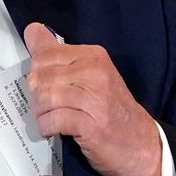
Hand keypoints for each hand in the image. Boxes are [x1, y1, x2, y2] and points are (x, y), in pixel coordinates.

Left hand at [23, 22, 162, 175]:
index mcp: (94, 56)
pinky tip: (53, 130)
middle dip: (36, 96)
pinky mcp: (91, 125)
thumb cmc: (111, 112)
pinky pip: (53, 120)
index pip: (45, 54)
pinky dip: (46, 128)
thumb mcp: (88, 77)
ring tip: (49, 120)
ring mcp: (95, 99)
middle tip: (47, 108)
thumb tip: (33, 30)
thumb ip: (58, 55)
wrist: (142, 145)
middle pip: (41, 76)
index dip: (37, 74)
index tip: (46, 88)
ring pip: (45, 97)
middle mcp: (95, 73)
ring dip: (40, 113)